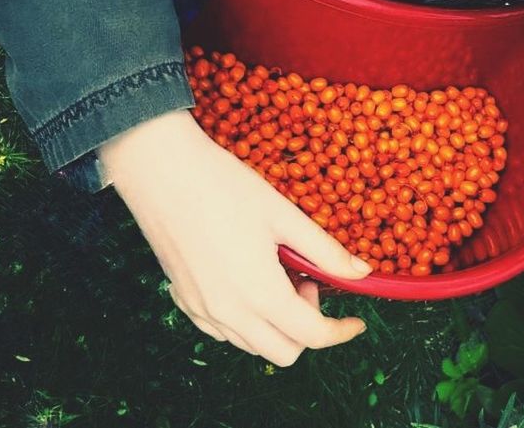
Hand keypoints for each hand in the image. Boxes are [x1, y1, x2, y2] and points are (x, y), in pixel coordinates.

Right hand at [99, 109, 370, 365]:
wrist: (161, 170)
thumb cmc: (224, 186)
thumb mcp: (284, 215)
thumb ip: (324, 250)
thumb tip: (362, 272)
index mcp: (259, 294)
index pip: (312, 336)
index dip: (341, 332)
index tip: (356, 320)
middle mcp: (228, 313)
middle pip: (283, 352)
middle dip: (308, 328)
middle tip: (308, 281)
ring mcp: (201, 310)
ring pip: (252, 345)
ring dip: (277, 324)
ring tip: (278, 273)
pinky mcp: (183, 300)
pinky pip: (224, 330)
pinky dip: (247, 319)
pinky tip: (249, 278)